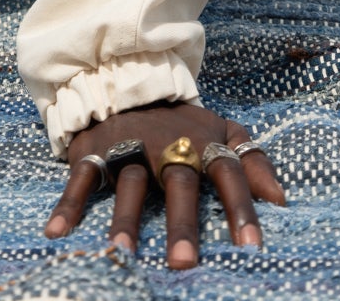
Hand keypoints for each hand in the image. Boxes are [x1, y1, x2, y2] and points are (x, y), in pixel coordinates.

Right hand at [43, 100, 284, 269]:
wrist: (127, 76)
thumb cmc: (182, 120)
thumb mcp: (222, 129)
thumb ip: (253, 159)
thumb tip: (283, 201)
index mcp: (201, 140)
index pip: (228, 171)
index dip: (241, 206)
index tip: (252, 246)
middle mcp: (166, 144)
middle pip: (177, 183)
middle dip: (182, 222)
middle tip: (186, 264)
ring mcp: (128, 146)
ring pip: (128, 183)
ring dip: (124, 218)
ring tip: (122, 254)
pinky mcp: (93, 149)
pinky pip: (80, 177)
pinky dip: (68, 204)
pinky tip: (56, 233)